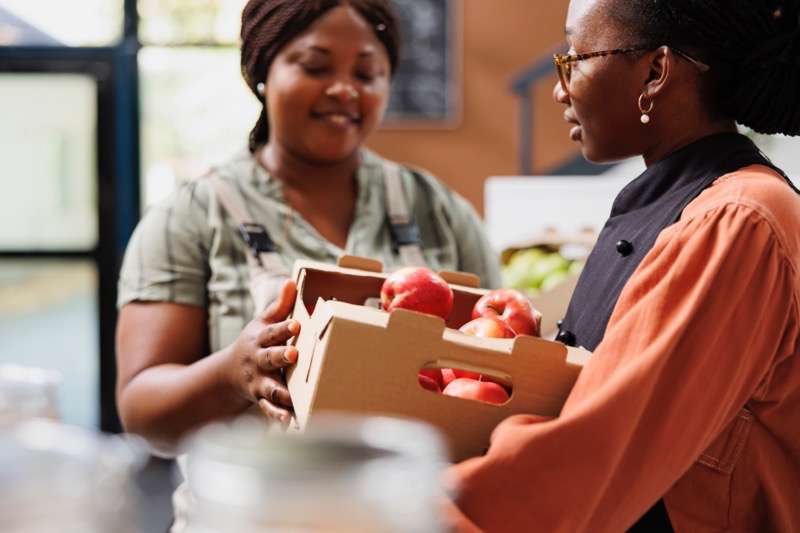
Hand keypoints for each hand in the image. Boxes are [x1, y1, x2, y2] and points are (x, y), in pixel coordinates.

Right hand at [225, 280, 299, 422]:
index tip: (296, 324)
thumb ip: (279, 306)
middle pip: (270, 358)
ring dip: (280, 394)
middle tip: (293, 355)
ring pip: (269, 388)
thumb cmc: (255, 343)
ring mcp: (259, 382)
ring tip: (292, 401)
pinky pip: (269, 410)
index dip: (283, 328)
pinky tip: (291, 423)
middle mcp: (258, 361)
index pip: (272, 332)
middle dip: (281, 357)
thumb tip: (292, 281)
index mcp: (260, 339)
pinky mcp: (261, 400)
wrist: (230, 373)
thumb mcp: (261, 322)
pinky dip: (278, 418)